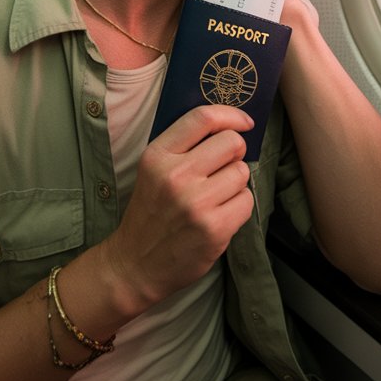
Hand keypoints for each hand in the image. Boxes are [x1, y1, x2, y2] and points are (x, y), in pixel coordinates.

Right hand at [101, 105, 254, 308]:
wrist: (134, 265)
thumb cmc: (151, 213)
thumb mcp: (153, 170)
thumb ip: (184, 146)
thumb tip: (232, 127)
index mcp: (158, 156)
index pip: (203, 118)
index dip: (231, 115)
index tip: (244, 122)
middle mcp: (176, 176)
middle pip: (232, 143)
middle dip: (235, 153)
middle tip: (223, 168)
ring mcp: (196, 203)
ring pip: (242, 172)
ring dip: (235, 183)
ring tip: (216, 197)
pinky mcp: (214, 229)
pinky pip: (246, 201)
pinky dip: (238, 207)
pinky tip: (220, 215)